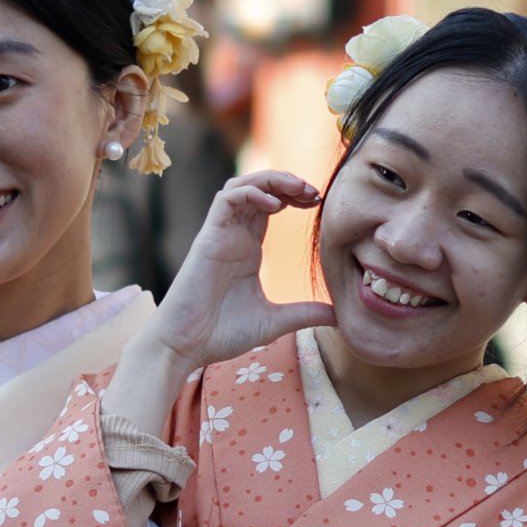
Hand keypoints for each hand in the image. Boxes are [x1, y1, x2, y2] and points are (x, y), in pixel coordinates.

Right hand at [148, 170, 335, 379]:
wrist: (186, 346)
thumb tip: (339, 317)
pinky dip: (250, 194)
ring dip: (270, 180)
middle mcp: (234, 236)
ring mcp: (220, 234)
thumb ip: (305, 313)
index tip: (318, 202)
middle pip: (258, 188)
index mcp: (247, 248)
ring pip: (242, 185)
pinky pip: (226, 200)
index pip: (271, 205)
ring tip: (298, 189)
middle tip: (314, 192)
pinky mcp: (208, 238)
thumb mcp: (275, 321)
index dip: (295, 196)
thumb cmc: (222, 334)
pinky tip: (275, 207)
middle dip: (287, 182)